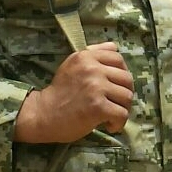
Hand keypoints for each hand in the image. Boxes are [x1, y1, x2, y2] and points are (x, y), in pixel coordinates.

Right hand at [13, 41, 133, 142]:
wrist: (44, 113)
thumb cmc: (60, 91)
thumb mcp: (73, 64)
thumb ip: (93, 53)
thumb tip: (114, 46)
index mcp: (86, 56)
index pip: (118, 58)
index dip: (122, 72)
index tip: (115, 85)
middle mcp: (92, 68)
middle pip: (126, 78)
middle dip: (124, 93)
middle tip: (115, 103)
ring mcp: (96, 87)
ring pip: (127, 96)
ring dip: (122, 109)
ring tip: (111, 115)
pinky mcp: (98, 107)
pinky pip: (122, 114)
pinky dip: (118, 123)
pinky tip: (109, 125)